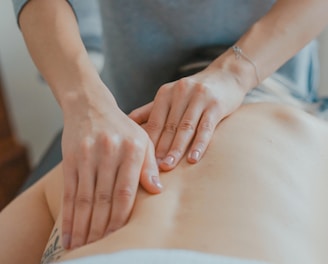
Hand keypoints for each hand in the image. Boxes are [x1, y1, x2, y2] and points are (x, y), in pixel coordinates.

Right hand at [60, 86, 161, 248]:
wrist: (90, 106)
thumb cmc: (122, 127)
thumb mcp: (142, 140)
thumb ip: (149, 165)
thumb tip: (157, 191)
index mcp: (132, 149)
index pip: (126, 192)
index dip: (121, 218)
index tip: (119, 237)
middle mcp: (109, 152)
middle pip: (104, 199)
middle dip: (101, 228)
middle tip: (99, 250)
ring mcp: (87, 155)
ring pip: (85, 199)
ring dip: (83, 227)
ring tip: (82, 247)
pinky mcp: (71, 158)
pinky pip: (69, 192)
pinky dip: (68, 215)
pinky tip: (68, 233)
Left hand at [129, 66, 246, 170]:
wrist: (226, 75)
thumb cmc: (194, 91)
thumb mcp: (171, 96)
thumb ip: (151, 110)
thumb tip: (127, 123)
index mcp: (166, 93)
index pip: (154, 121)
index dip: (148, 142)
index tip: (141, 161)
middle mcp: (180, 93)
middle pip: (168, 126)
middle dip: (160, 149)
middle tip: (152, 169)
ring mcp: (199, 98)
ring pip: (185, 128)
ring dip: (176, 149)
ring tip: (168, 166)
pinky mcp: (216, 104)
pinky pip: (206, 127)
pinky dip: (199, 144)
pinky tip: (193, 159)